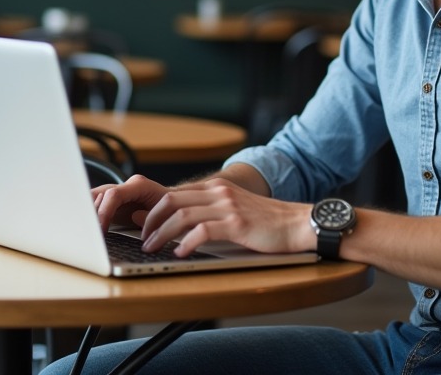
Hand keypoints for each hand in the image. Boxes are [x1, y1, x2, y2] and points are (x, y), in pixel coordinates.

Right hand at [92, 174, 170, 230]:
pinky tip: (86, 227)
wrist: (171, 205)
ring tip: (84, 231)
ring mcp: (117, 191)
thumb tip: (135, 216)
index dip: (104, 212)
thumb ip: (150, 216)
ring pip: (93, 198)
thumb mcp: (164, 215)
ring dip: (87, 214)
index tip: (100, 230)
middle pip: (99, 195)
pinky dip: (89, 215)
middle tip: (87, 232)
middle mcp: (125, 186)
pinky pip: (95, 203)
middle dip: (90, 213)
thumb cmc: (169, 210)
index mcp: (139, 185)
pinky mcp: (112, 201)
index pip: (113, 195)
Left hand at [139, 177, 315, 256]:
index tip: (142, 226)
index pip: (174, 193)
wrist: (297, 223)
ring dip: (162, 234)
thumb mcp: (235, 208)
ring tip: (153, 248)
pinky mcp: (237, 224)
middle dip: (151, 221)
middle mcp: (219, 192)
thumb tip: (178, 226)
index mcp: (217, 187)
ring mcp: (228, 207)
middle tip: (144, 239)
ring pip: (182, 216)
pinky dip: (186, 243)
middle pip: (171, 201)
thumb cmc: (266, 221)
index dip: (154, 210)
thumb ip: (209, 211)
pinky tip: (180, 253)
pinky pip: (202, 232)